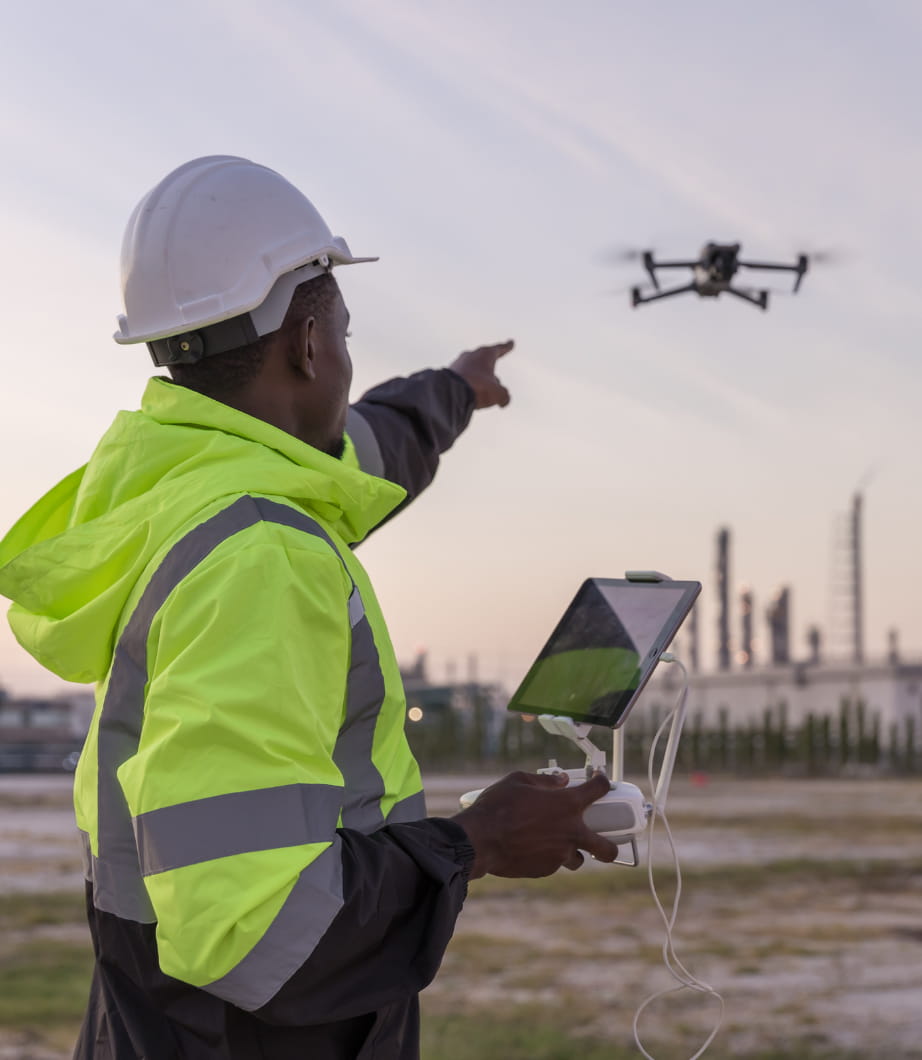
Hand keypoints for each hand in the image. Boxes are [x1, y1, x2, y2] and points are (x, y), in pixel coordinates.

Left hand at [448, 340, 513, 408]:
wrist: (450, 392)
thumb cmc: (477, 387)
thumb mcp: (498, 394)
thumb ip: (504, 396)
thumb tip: (504, 401)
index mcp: (486, 354)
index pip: (499, 349)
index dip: (506, 347)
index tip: (510, 342)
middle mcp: (471, 355)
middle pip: (484, 358)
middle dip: (490, 363)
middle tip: (495, 365)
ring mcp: (458, 363)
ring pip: (472, 368)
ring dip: (478, 375)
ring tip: (483, 387)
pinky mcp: (448, 373)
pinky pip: (462, 377)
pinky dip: (467, 382)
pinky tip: (469, 392)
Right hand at [453, 770, 618, 878]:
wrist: (480, 840)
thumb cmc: (498, 807)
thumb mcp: (518, 781)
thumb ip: (544, 781)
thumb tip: (560, 780)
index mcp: (567, 804)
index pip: (597, 790)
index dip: (602, 783)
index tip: (601, 782)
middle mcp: (570, 832)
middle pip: (606, 847)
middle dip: (611, 846)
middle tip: (604, 842)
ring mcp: (560, 854)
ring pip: (578, 859)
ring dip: (573, 852)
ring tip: (558, 845)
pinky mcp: (546, 870)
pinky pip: (554, 863)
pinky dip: (548, 857)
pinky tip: (532, 849)